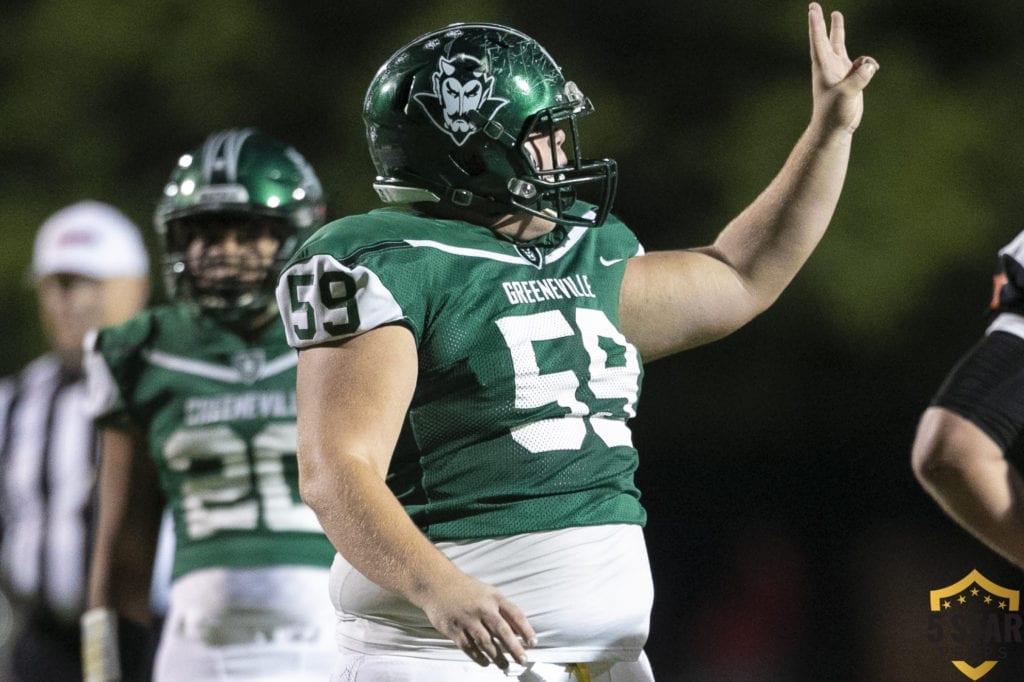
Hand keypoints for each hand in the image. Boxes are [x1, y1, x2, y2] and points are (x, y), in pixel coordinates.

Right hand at [418, 569, 536, 667]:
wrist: (437, 584)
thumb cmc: (466, 589)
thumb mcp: (488, 593)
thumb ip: (503, 610)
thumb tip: (519, 631)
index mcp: (494, 597)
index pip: (515, 614)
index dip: (526, 630)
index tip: (533, 643)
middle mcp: (482, 608)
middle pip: (502, 631)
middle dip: (514, 648)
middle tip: (523, 661)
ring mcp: (467, 619)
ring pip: (486, 642)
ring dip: (497, 656)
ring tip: (505, 666)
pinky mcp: (454, 629)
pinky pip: (469, 647)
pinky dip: (478, 657)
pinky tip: (486, 663)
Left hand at [808, 3, 877, 133]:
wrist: (836, 127)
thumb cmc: (834, 113)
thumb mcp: (846, 94)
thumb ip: (859, 77)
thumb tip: (870, 64)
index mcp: (823, 68)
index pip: (819, 41)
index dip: (816, 25)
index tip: (813, 9)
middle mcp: (830, 66)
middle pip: (827, 38)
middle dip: (822, 22)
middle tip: (814, 6)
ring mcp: (841, 70)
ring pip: (841, 45)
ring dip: (839, 30)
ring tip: (837, 15)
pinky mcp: (851, 77)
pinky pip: (863, 63)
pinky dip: (868, 63)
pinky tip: (872, 70)